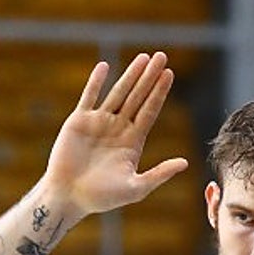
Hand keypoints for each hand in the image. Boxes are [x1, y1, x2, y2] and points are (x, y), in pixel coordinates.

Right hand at [43, 51, 188, 218]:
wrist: (68, 197)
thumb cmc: (101, 198)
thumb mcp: (135, 188)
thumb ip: (159, 174)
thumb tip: (185, 163)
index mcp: (132, 142)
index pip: (150, 111)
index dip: (159, 92)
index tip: (169, 73)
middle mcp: (118, 129)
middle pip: (138, 97)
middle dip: (149, 77)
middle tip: (162, 56)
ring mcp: (98, 123)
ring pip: (118, 93)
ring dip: (130, 75)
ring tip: (143, 57)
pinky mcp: (79, 122)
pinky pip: (89, 97)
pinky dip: (96, 82)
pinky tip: (105, 66)